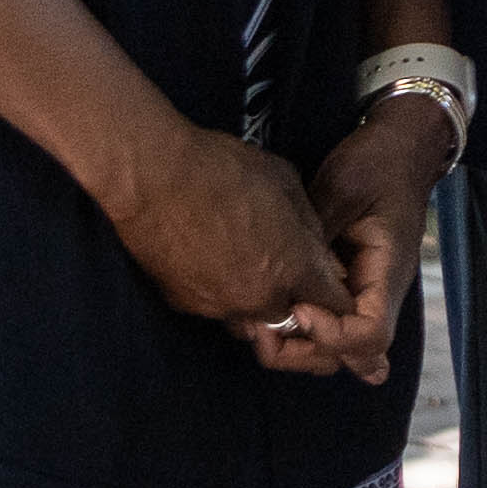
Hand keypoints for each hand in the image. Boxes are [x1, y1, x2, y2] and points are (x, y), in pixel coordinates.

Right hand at [106, 122, 337, 332]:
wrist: (151, 179)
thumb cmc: (223, 169)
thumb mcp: (286, 184)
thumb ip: (308, 227)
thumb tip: (317, 252)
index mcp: (292, 270)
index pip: (336, 306)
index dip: (335, 293)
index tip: (326, 278)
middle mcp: (258, 299)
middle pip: (291, 318)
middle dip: (294, 299)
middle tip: (282, 266)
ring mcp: (218, 307)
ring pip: (250, 316)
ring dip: (255, 297)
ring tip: (243, 259)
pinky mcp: (183, 305)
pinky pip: (215, 306)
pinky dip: (220, 291)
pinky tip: (211, 259)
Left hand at [269, 95, 452, 381]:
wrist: (400, 147)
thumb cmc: (377, 163)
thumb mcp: (342, 189)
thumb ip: (317, 236)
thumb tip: (286, 273)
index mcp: (387, 270)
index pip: (369, 334)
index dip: (330, 334)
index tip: (296, 307)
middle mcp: (379, 290)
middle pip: (353, 354)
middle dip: (306, 354)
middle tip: (261, 334)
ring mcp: (364, 289)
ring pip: (339, 345)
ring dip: (299, 347)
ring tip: (257, 329)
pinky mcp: (347, 281)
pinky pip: (330, 321)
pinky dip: (301, 331)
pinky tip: (271, 323)